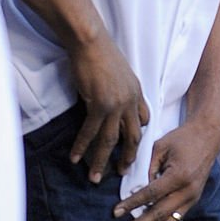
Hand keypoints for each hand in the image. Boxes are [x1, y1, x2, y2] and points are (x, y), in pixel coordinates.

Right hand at [66, 34, 149, 182]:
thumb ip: (121, 90)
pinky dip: (81, 147)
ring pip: (111, 140)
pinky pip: (90, 132)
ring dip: (102, 160)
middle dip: (128, 157)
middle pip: (133, 136)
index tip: (132, 146)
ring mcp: (115, 104)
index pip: (144, 118)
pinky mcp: (99, 104)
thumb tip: (112, 103)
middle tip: (122, 172)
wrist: (92, 43)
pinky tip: (75, 158)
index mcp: (137, 91)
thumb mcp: (120, 73)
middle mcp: (130, 100)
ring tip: (95, 177)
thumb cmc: (102, 54)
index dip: (139, 133)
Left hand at [111, 119, 219, 220]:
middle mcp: (187, 190)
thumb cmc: (183, 138)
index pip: (150, 194)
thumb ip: (148, 169)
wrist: (208, 136)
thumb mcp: (160, 147)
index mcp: (178, 175)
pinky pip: (175, 220)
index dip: (132, 204)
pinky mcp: (193, 201)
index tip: (115, 213)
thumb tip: (137, 191)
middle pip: (159, 215)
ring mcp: (192, 198)